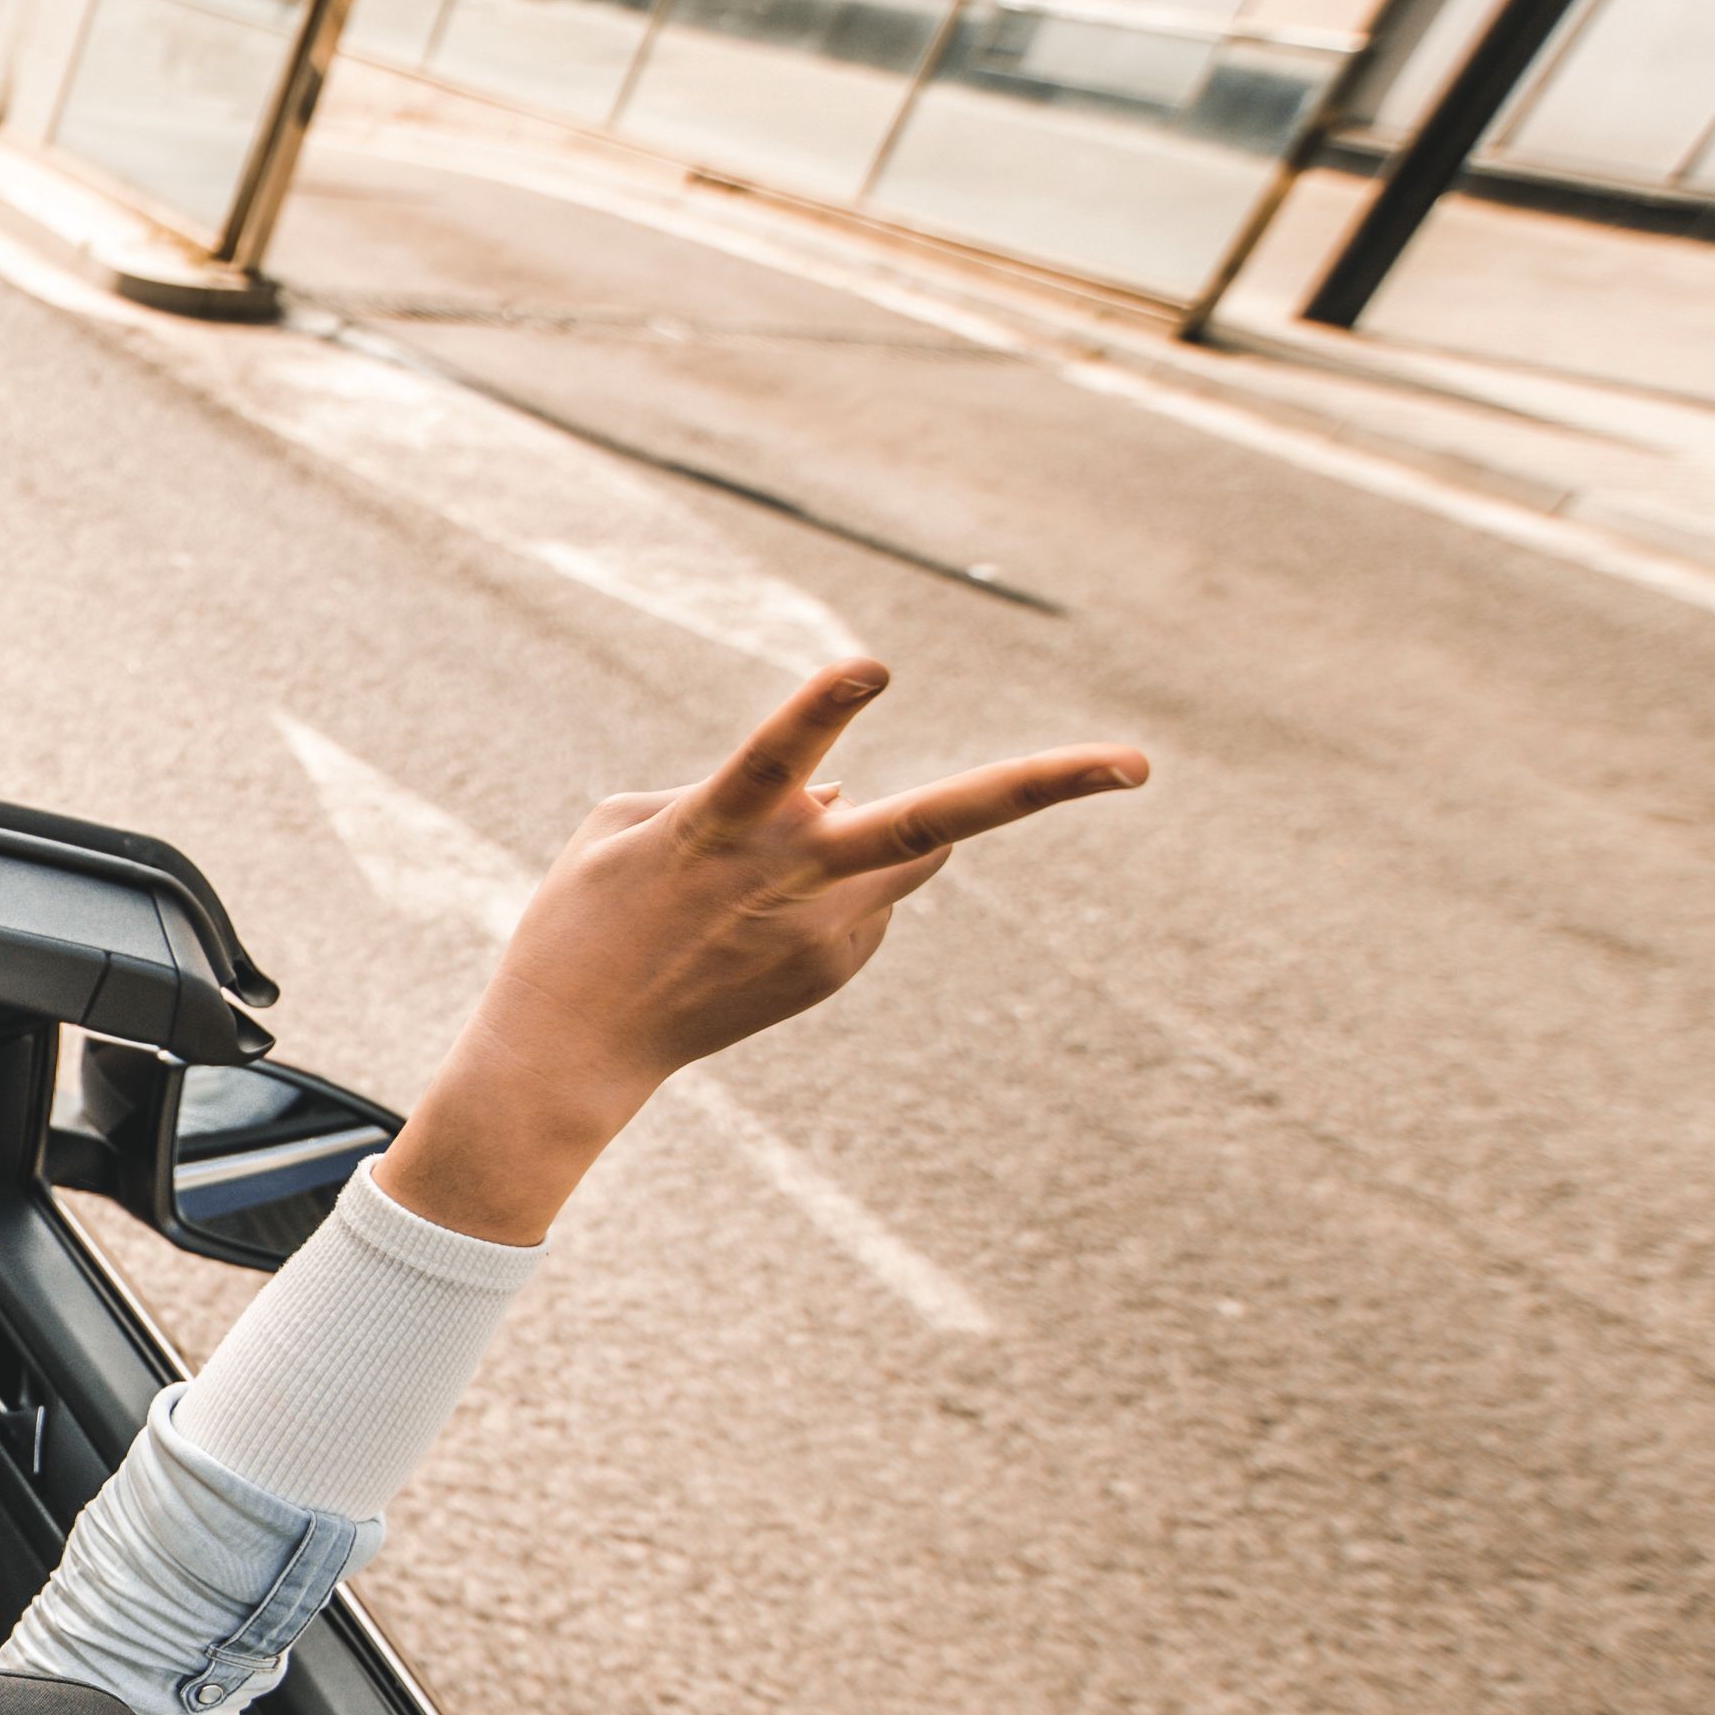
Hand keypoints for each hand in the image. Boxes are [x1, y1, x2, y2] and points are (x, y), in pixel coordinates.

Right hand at [379, 659, 1146, 1245]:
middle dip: (1044, 786)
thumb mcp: (630, 825)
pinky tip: (746, 924)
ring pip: (912, 848)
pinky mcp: (836, 968)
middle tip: (1140, 764)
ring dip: (883, 830)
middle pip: (937, 822)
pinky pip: (867, 898)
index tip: (874, 664)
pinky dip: (829, 886)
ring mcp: (826, 930)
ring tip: (771, 870)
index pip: (779, 755)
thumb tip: (842, 794)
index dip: (824, 706)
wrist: (574, 1050)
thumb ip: (747, 790)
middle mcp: (791, 878)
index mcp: (718, 827)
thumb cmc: (584, 916)